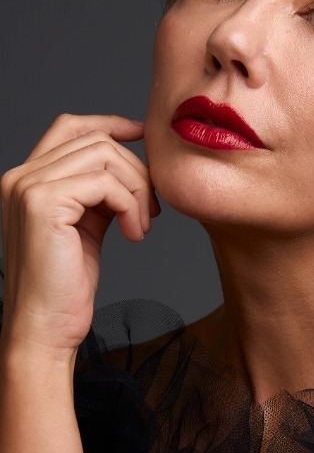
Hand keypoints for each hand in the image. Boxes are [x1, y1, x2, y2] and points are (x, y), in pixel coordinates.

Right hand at [0, 114, 157, 358]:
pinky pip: (106, 183)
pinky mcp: (43, 203)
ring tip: (143, 225)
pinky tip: (134, 235)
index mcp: (27, 179)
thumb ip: (97, 193)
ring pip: (105, 156)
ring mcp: (28, 187)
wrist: (45, 327)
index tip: (144, 138)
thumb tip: (132, 165)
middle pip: (96, 140)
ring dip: (138, 189)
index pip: (69, 127)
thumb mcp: (86, 227)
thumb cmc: (66, 286)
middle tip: (153, 209)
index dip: (111, 124)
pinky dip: (131, 206)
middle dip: (136, 170)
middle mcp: (20, 176)